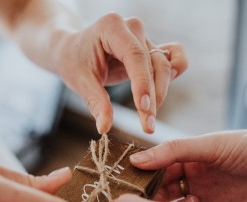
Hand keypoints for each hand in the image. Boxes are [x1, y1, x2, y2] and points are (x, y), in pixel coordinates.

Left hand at [52, 13, 187, 133]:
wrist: (71, 50)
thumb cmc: (73, 61)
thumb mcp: (80, 81)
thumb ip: (96, 102)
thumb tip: (105, 128)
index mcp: (112, 27)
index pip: (135, 56)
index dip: (143, 83)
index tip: (144, 109)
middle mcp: (132, 28)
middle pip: (154, 63)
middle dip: (153, 97)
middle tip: (147, 126)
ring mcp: (144, 37)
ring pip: (164, 66)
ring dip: (161, 93)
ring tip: (149, 119)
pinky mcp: (151, 49)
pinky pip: (173, 56)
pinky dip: (175, 72)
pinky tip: (163, 92)